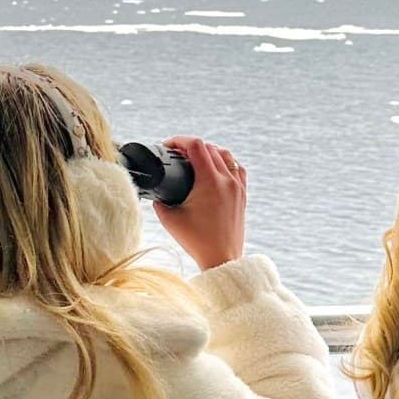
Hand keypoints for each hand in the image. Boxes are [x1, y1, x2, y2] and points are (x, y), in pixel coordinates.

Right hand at [153, 135, 247, 271]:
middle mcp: (227, 180)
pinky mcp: (243, 194)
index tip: (168, 145)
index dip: (179, 140)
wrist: (222, 258)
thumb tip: (155, 194)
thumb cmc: (197, 241)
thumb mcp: (170, 220)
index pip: (196, 146)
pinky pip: (237, 168)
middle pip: (209, 147)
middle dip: (191, 146)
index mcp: (210, 181)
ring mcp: (237, 186)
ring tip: (195, 158)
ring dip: (209, 151)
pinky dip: (225, 162)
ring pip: (225, 155)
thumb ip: (158, 203)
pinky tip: (217, 168)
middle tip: (177, 153)